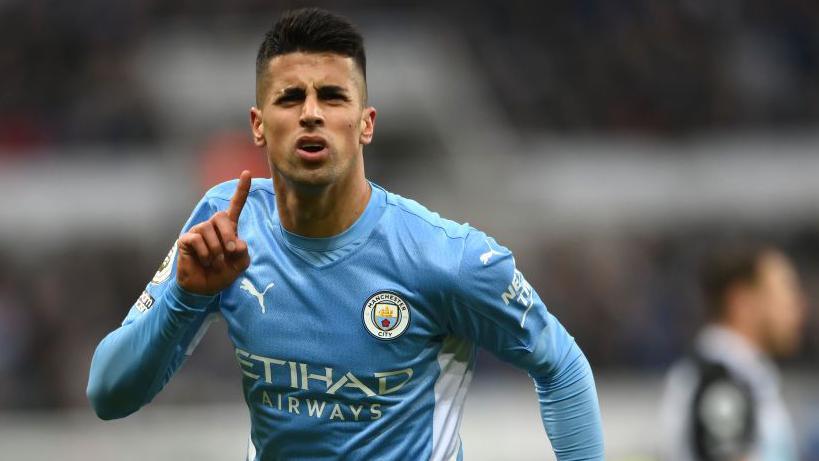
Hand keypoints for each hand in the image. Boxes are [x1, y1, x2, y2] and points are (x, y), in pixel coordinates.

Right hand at [176, 171, 251, 294]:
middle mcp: (212, 226)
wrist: (204, 288)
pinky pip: (197, 239)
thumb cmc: (222, 273)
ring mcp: (198, 231)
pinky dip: (205, 253)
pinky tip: (204, 261)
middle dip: (228, 235)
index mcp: (228, 229)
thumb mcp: (240, 264)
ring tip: (215, 262)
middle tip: (230, 252)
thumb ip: (243, 252)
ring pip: (209, 230)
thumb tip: (236, 242)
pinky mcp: (186, 239)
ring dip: (216, 250)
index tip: (247, 173)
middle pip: (221, 216)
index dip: (242, 190)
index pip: (235, 206)